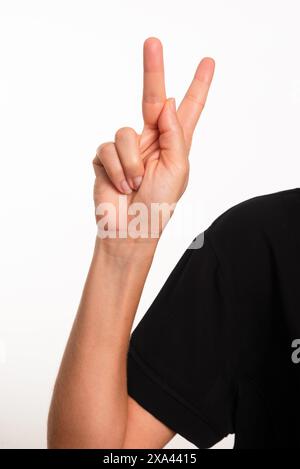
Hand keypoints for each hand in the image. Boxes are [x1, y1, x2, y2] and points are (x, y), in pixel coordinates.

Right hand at [93, 38, 214, 241]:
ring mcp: (127, 149)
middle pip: (150, 98)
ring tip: (134, 184)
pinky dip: (117, 169)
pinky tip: (121, 185)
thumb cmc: (159, 204)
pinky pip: (108, 150)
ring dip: (131, 163)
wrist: (130, 230)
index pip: (186, 110)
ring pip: (124, 132)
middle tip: (153, 41)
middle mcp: (150, 141)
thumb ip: (175, 134)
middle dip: (153, 70)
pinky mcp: (105, 158)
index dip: (198, 87)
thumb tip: (165, 101)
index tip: (208, 63)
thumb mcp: (177, 169)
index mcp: (174, 144)